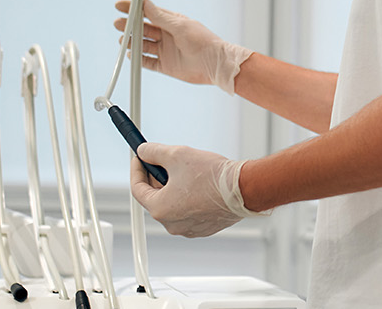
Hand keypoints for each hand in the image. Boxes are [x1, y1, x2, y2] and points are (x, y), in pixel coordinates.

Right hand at [113, 0, 253, 93]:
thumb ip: (162, 18)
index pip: (149, 13)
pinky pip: (148, 62)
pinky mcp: (166, 66)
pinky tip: (131, 56)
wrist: (215, 65)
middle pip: (143, 30)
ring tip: (122, 41)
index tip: (120, 6)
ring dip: (132, 43)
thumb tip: (146, 5)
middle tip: (118, 24)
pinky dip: (139, 60)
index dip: (134, 9)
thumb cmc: (203, 41)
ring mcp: (166, 51)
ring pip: (143, 46)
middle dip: (129, 26)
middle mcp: (167, 36)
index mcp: (172, 23)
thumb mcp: (181, 26)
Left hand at [129, 142, 267, 237]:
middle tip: (162, 162)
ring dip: (174, 189)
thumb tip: (145, 151)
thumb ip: (153, 152)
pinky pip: (188, 213)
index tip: (140, 159)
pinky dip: (188, 199)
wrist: (244, 189)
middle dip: (156, 178)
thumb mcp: (177, 155)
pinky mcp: (204, 228)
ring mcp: (188, 229)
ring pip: (173, 205)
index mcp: (160, 209)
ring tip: (186, 172)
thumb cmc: (214, 177)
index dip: (137, 170)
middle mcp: (172, 224)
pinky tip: (199, 185)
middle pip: (155, 198)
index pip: (137, 189)